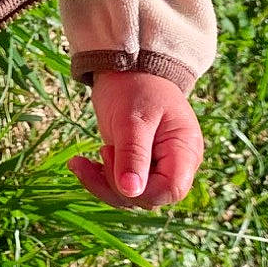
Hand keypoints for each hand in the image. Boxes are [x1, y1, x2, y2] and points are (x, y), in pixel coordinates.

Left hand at [70, 69, 204, 209]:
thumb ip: (133, 155)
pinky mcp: (139, 167)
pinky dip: (101, 179)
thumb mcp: (132, 119)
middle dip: (116, 185)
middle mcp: (176, 164)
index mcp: (185, 150)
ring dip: (104, 184)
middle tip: (100, 152)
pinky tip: (82, 165)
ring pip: (133, 196)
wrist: (128, 69)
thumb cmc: (135, 87)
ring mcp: (158, 167)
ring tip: (82, 161)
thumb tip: (131, 192)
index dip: (141, 189)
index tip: (112, 162)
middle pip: (150, 197)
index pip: (171, 189)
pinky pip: (122, 186)